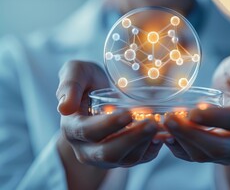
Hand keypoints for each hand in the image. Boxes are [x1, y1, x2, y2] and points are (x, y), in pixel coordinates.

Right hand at [56, 61, 161, 187]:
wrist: (98, 94)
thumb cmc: (87, 81)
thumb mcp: (76, 72)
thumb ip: (69, 85)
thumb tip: (64, 107)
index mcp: (72, 128)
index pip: (88, 132)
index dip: (108, 125)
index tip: (127, 113)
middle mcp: (86, 147)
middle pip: (107, 153)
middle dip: (131, 139)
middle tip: (152, 123)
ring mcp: (104, 156)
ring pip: (125, 159)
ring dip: (144, 144)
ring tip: (159, 126)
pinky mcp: (122, 157)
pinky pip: (138, 159)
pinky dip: (151, 149)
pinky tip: (162, 135)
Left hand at [163, 52, 229, 164]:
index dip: (215, 118)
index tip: (192, 112)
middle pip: (221, 147)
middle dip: (192, 135)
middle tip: (169, 119)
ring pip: (205, 155)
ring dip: (181, 140)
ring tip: (164, 122)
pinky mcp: (216, 156)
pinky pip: (195, 157)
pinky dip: (178, 147)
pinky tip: (165, 134)